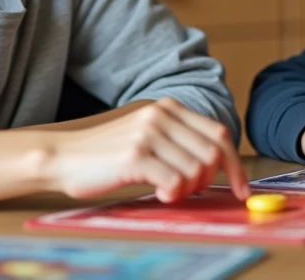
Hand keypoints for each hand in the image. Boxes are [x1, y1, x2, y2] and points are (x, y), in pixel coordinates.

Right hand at [43, 97, 250, 203]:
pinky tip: (157, 194)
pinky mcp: (136, 155)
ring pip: (197, 170)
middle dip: (210, 181)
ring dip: (188, 190)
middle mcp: (161, 115)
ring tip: (167, 191)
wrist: (63, 156)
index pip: (219, 133)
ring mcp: (149, 133)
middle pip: (213, 153)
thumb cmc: (107, 154)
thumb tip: (218, 165)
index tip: (242, 189)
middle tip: (190, 192)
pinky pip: (175, 182)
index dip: (236, 164)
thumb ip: (178, 141)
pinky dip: (173, 195)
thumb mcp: (148, 135)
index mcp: (169, 107)